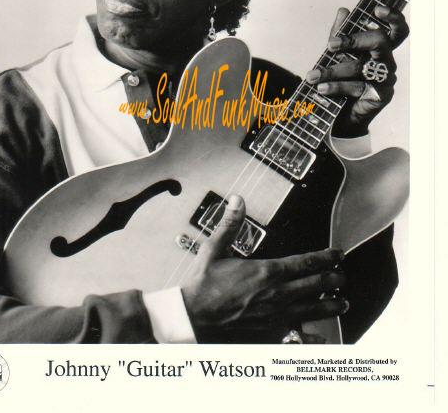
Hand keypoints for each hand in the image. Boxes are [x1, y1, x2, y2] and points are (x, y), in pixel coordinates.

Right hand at [181, 195, 347, 341]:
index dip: (325, 258)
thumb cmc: (203, 285)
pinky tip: (320, 335)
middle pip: (315, 285)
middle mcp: (277, 294)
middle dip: (333, 280)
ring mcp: (276, 316)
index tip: (337, 255)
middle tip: (342, 277)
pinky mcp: (270, 332)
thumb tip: (237, 201)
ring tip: (342, 303)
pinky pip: (298, 334)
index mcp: (267, 272)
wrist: (193, 317)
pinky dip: (312, 334)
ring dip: (330, 305)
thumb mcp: (214, 249)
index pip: (305, 262)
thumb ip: (230, 224)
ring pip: (312, 309)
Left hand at [305, 5, 408, 136]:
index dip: (392, 16)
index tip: (377, 9)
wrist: (341, 113)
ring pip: (362, 66)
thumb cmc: (341, 78)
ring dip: (333, 70)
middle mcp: (387, 60)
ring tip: (312, 76)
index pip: (396, 28)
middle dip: (354, 40)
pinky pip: (358, 87)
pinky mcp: (381, 95)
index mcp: (381, 47)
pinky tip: (321, 89)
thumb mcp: (337, 54)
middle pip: (380, 41)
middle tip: (330, 45)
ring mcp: (387, 78)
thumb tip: (343, 10)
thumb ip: (340, 33)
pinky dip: (337, 87)